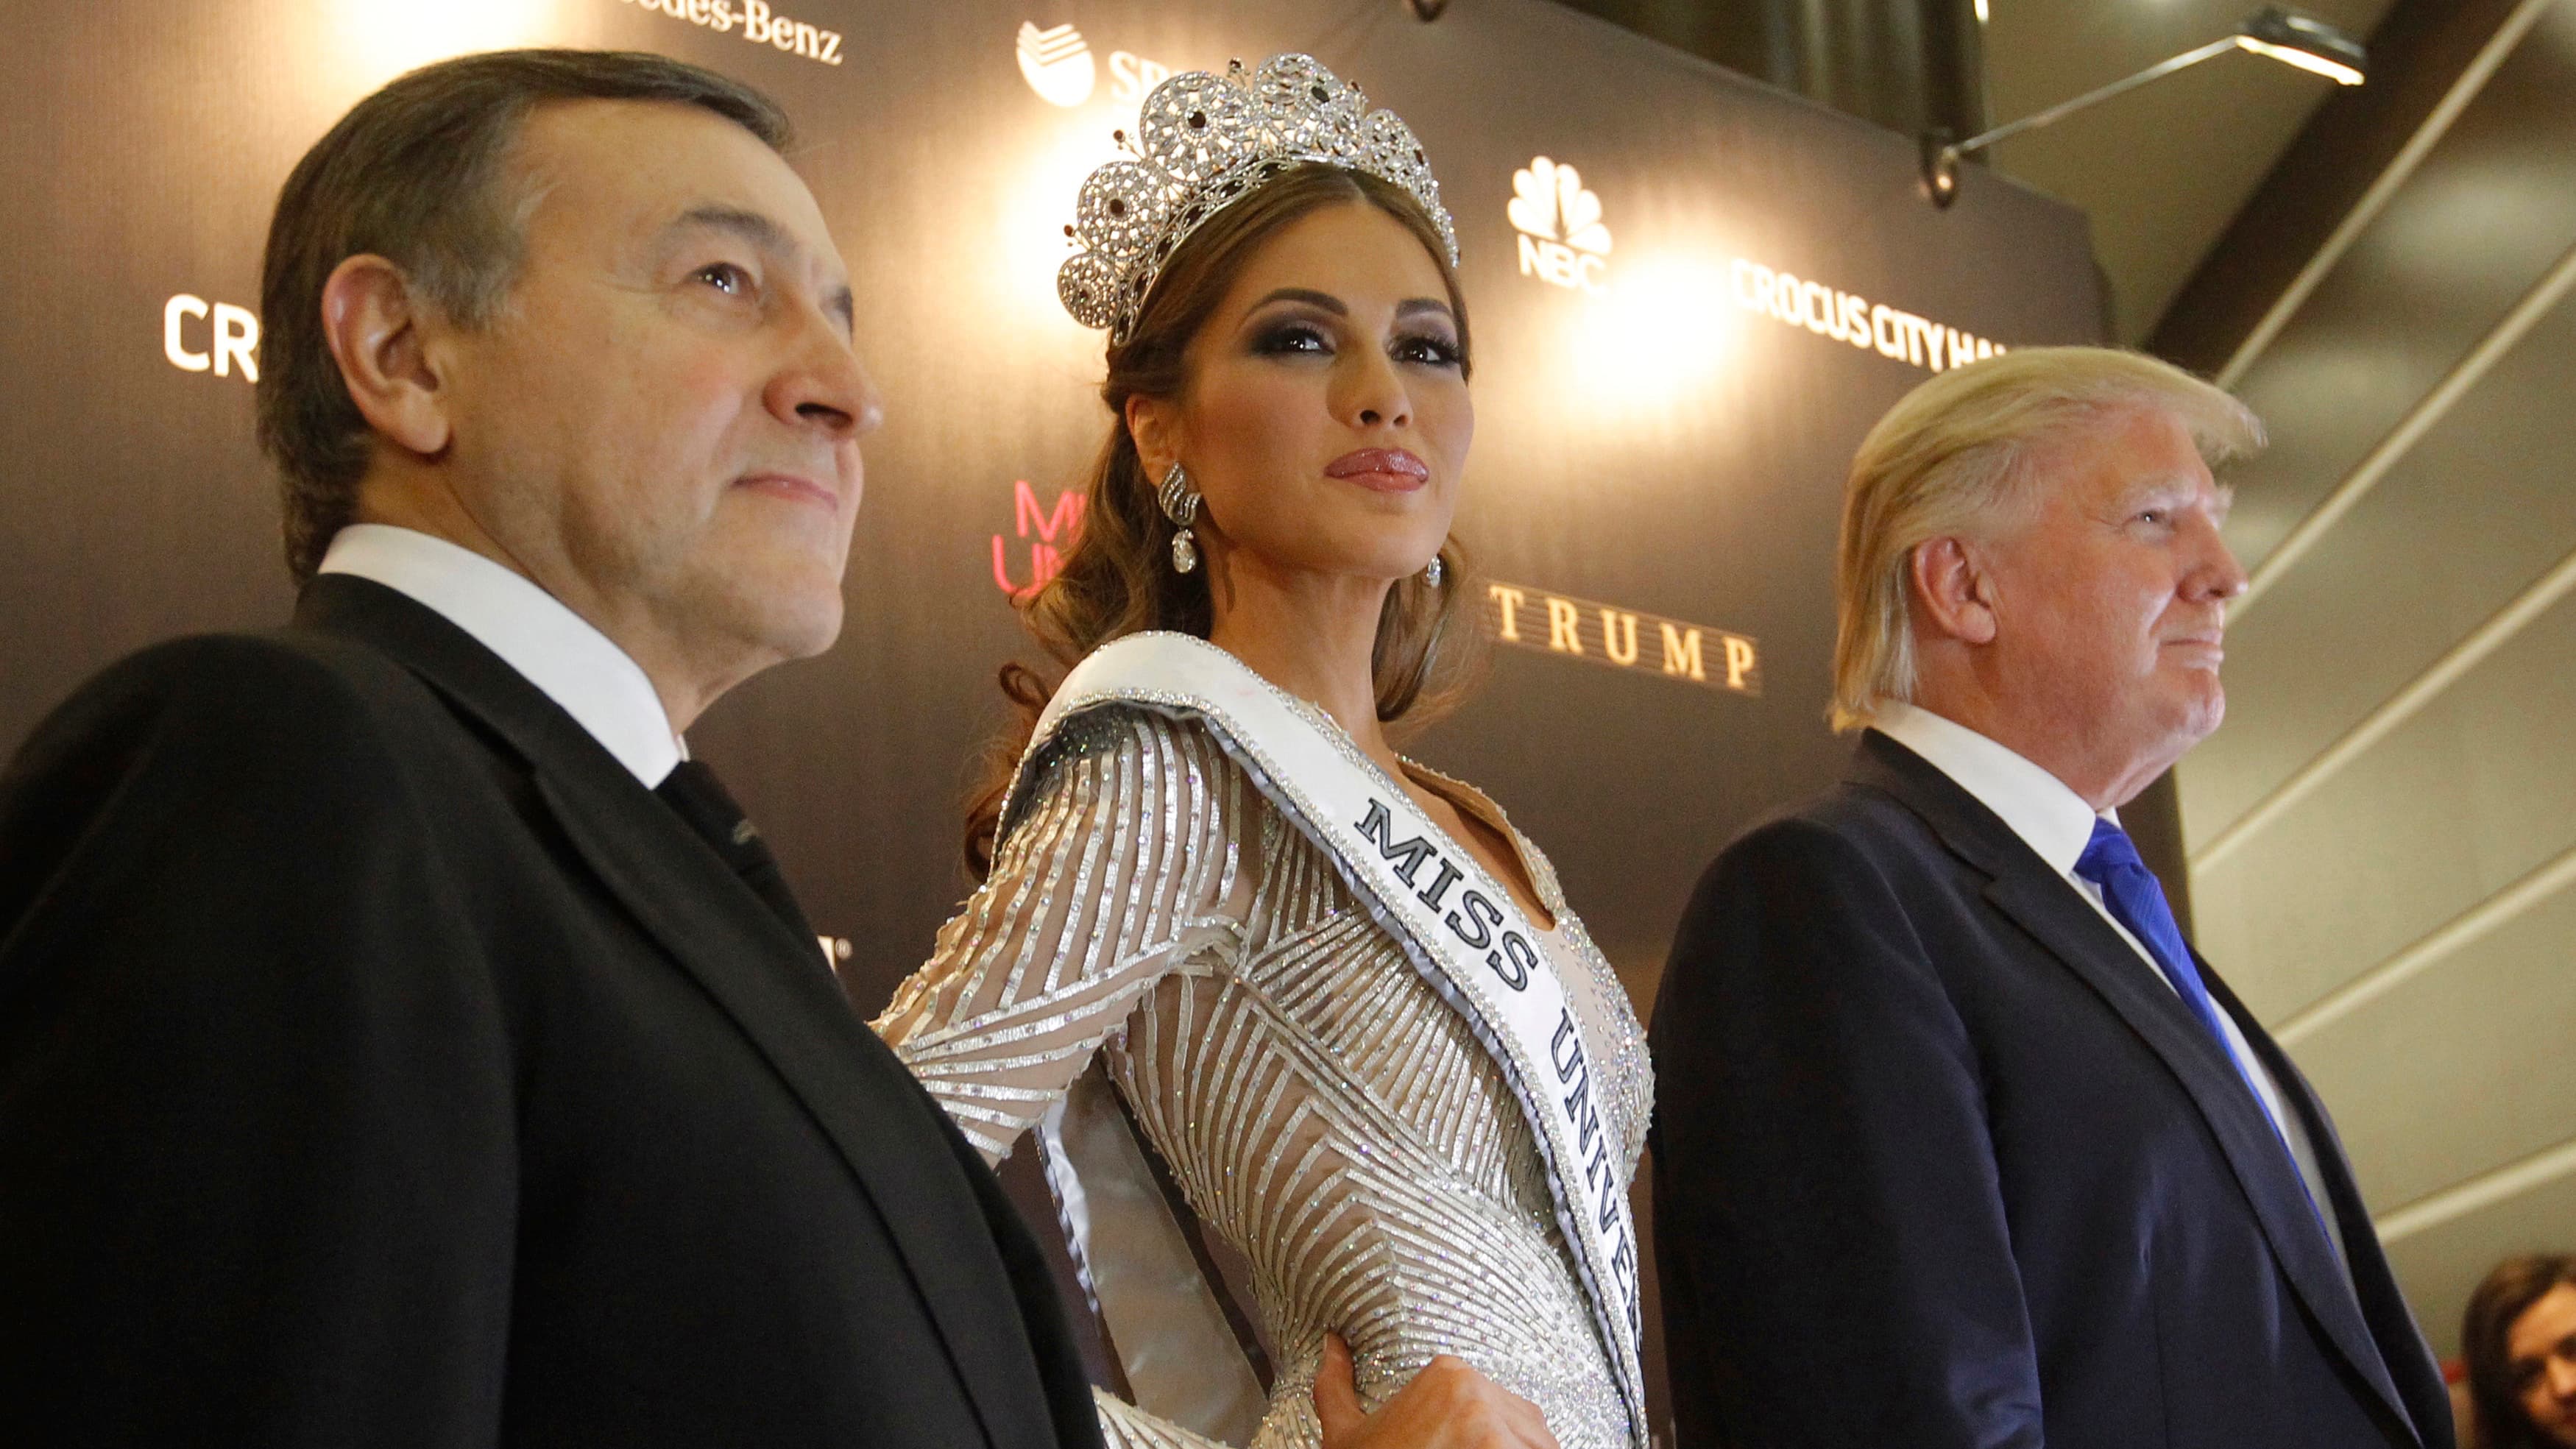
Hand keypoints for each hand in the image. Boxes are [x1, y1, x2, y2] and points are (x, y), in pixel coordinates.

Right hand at [1313, 1333, 1559, 1448]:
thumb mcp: (1345, 1432)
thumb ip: (1337, 1386)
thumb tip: (1333, 1345)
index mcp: (1445, 1374)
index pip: (1498, 1406)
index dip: (1490, 1438)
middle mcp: (1475, 1390)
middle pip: (1521, 1426)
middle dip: (1508, 1448)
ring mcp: (1494, 1424)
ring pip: (1537, 1444)